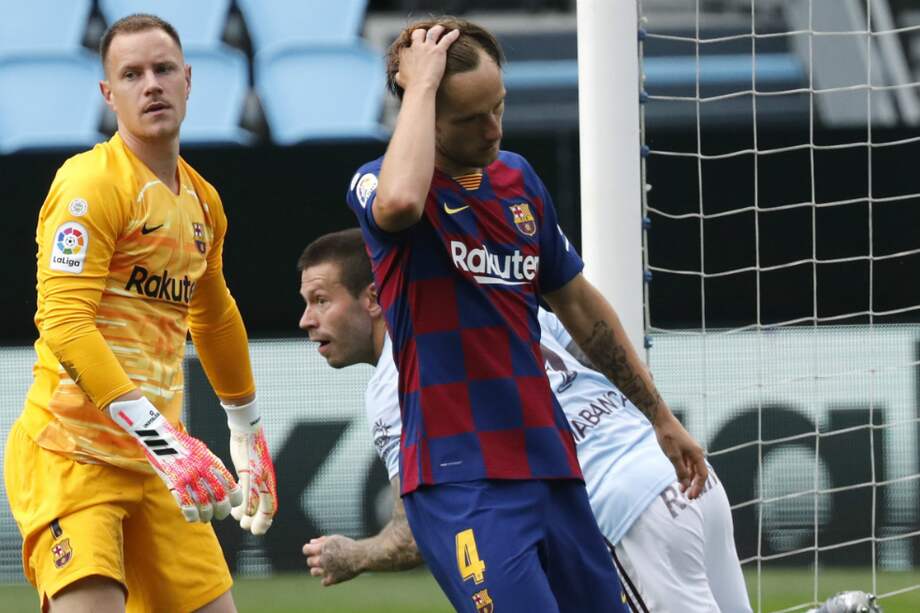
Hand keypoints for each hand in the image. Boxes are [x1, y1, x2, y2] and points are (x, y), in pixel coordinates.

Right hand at [109, 397, 241, 521]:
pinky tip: (192, 517)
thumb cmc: (183, 446)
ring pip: (204, 505)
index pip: (231, 486)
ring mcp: (189, 477)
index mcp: (213, 463)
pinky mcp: (174, 482)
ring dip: (206, 516)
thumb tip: (225, 484)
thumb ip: (213, 467)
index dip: (235, 499)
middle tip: (219, 514)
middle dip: (222, 511)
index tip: (232, 504)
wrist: (161, 437)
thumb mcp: (203, 452)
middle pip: (220, 498)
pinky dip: (191, 515)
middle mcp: (204, 470)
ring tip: (205, 518)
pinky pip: (186, 504)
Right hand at [223, 400, 277, 534]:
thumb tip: (247, 498)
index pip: (272, 507)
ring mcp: (259, 477)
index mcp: (269, 482)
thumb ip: (253, 484)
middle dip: (259, 524)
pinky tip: (237, 512)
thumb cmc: (249, 450)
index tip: (258, 529)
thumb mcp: (253, 470)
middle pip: (268, 510)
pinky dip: (244, 506)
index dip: (266, 520)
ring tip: (239, 521)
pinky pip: (249, 493)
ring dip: (247, 518)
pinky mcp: (249, 471)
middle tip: (247, 528)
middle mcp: (267, 481)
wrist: (248, 430)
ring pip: (257, 505)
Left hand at [303, 535, 364, 585]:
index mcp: (322, 548)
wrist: (361, 556)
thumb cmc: (349, 545)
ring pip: (313, 572)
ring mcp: (327, 570)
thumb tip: (311, 542)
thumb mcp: (335, 538)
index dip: (308, 550)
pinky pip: (323, 582)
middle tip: (324, 558)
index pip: (306, 550)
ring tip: (327, 566)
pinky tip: (333, 573)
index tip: (313, 550)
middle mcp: (323, 559)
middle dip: (314, 559)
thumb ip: (322, 540)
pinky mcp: (333, 579)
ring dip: (318, 569)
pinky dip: (327, 579)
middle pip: (309, 561)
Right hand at [393, 25, 460, 93]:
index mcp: (405, 53)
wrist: (420, 88)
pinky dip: (452, 35)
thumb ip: (399, 74)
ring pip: (433, 32)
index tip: (414, 46)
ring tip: (442, 28)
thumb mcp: (400, 79)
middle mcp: (416, 47)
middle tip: (427, 33)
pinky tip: (457, 32)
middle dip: (422, 32)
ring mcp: (427, 48)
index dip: (411, 44)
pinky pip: (447, 39)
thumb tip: (398, 75)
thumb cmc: (410, 86)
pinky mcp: (438, 51)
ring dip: (438, 29)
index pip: (407, 44)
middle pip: (419, 33)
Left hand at [654, 413, 708, 498]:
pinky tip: (680, 479)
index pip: (702, 475)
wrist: (662, 420)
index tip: (691, 496)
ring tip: (683, 491)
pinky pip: (688, 465)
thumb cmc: (668, 437)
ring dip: (690, 480)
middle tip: (688, 497)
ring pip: (693, 469)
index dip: (698, 487)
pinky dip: (685, 473)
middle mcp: (696, 453)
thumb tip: (685, 486)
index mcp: (697, 454)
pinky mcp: (684, 449)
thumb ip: (680, 471)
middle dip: (695, 486)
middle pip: (699, 473)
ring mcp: (690, 451)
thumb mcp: (673, 456)